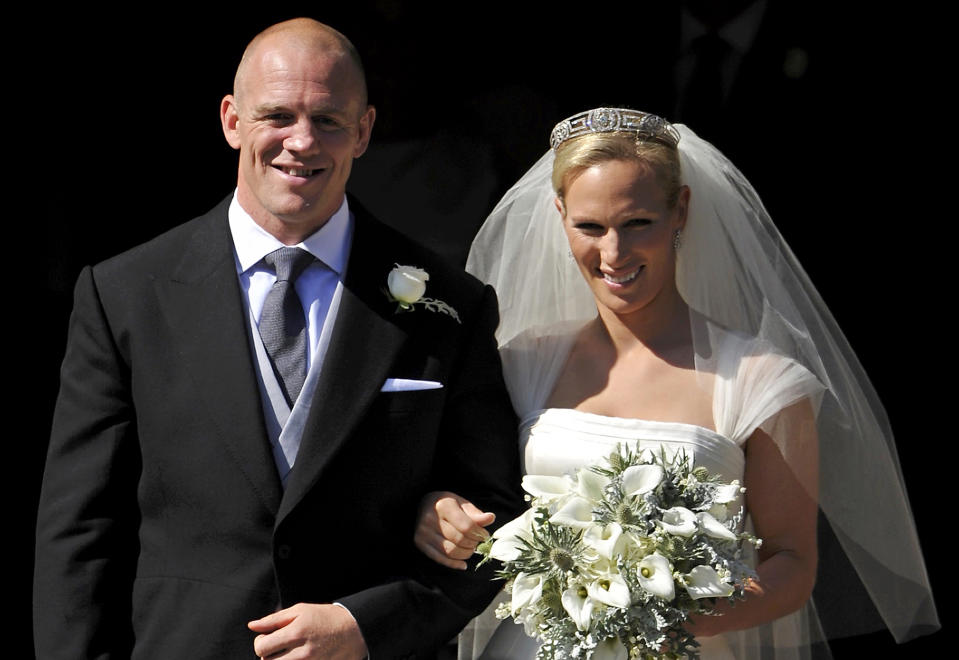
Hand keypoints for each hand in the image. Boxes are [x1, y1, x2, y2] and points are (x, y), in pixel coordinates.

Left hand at [249, 603, 366, 658]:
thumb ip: (274, 619)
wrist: (353, 631)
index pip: (261, 647)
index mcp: (295, 632)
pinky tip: (295, 656)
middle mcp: (301, 652)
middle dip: (267, 654)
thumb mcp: (300, 610)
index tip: (269, 637)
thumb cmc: (325, 618)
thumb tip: (252, 626)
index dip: (260, 642)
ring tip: (286, 652)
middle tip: (277, 645)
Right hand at [414, 490, 494, 569]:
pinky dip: (454, 564)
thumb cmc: (446, 504)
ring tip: (470, 549)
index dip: (479, 533)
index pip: (466, 526)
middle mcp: (430, 519)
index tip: (485, 535)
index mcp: (443, 505)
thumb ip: (476, 513)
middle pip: (459, 540)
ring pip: (451, 551)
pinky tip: (463, 564)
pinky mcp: (420, 543)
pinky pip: (440, 559)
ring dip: (465, 554)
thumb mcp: (461, 503)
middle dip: (473, 544)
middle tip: (477, 542)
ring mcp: (423, 533)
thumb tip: (491, 518)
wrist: (422, 504)